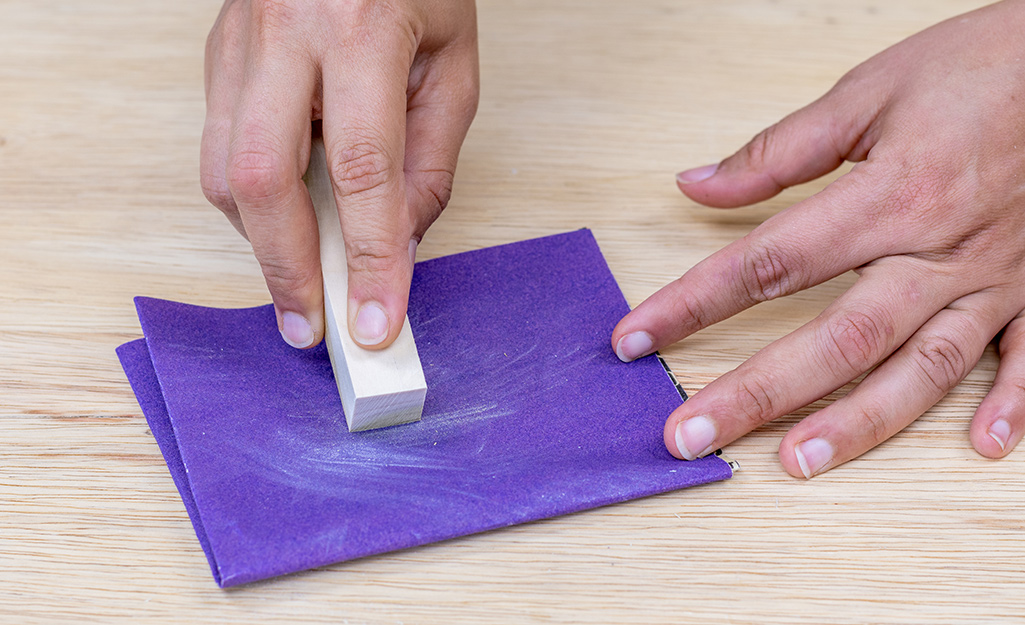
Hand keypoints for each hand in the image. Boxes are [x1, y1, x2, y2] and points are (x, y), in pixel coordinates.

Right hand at [201, 0, 477, 349]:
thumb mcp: (453, 62)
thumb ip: (430, 157)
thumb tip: (399, 241)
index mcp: (361, 28)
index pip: (363, 170)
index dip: (370, 257)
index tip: (377, 321)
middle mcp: (286, 32)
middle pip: (261, 178)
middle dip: (286, 269)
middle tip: (312, 327)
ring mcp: (239, 42)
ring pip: (223, 170)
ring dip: (262, 240)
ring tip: (302, 276)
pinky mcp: (217, 54)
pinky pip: (218, 146)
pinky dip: (251, 199)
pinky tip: (286, 214)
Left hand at [612, 0, 1024, 476]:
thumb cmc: (986, 64)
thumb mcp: (870, 90)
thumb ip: (780, 149)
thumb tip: (699, 185)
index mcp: (890, 195)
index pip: (767, 263)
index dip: (692, 304)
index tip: (636, 338)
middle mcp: (939, 249)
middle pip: (835, 337)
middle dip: (756, 392)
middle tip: (690, 435)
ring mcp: (996, 278)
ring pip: (921, 368)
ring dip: (858, 423)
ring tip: (795, 461)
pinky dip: (1012, 403)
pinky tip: (982, 447)